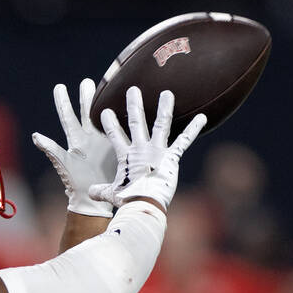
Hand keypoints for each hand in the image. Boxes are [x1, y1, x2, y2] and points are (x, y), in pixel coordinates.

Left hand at [31, 78, 116, 217]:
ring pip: (104, 118)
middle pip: (86, 112)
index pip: (68, 117)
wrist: (94, 198)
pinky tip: (130, 107)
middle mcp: (88, 138)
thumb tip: (36, 136)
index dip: (63, 102)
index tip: (59, 86)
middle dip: (86, 97)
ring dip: (105, 103)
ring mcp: (103, 142)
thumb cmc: (75, 183)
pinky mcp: (116, 148)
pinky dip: (123, 119)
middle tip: (87, 82)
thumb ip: (51, 149)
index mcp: (75, 140)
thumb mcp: (63, 164)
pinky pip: (119, 130)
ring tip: (109, 88)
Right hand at [89, 87, 204, 211]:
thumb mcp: (111, 194)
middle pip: (136, 122)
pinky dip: (193, 129)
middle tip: (133, 89)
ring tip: (167, 93)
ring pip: (161, 124)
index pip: (114, 135)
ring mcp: (157, 151)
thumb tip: (89, 192)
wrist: (144, 203)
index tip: (105, 111)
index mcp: (126, 156)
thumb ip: (100, 191)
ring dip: (164, 108)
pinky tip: (203, 117)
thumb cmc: (127, 199)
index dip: (109, 123)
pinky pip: (184, 141)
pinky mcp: (171, 157)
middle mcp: (141, 149)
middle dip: (134, 105)